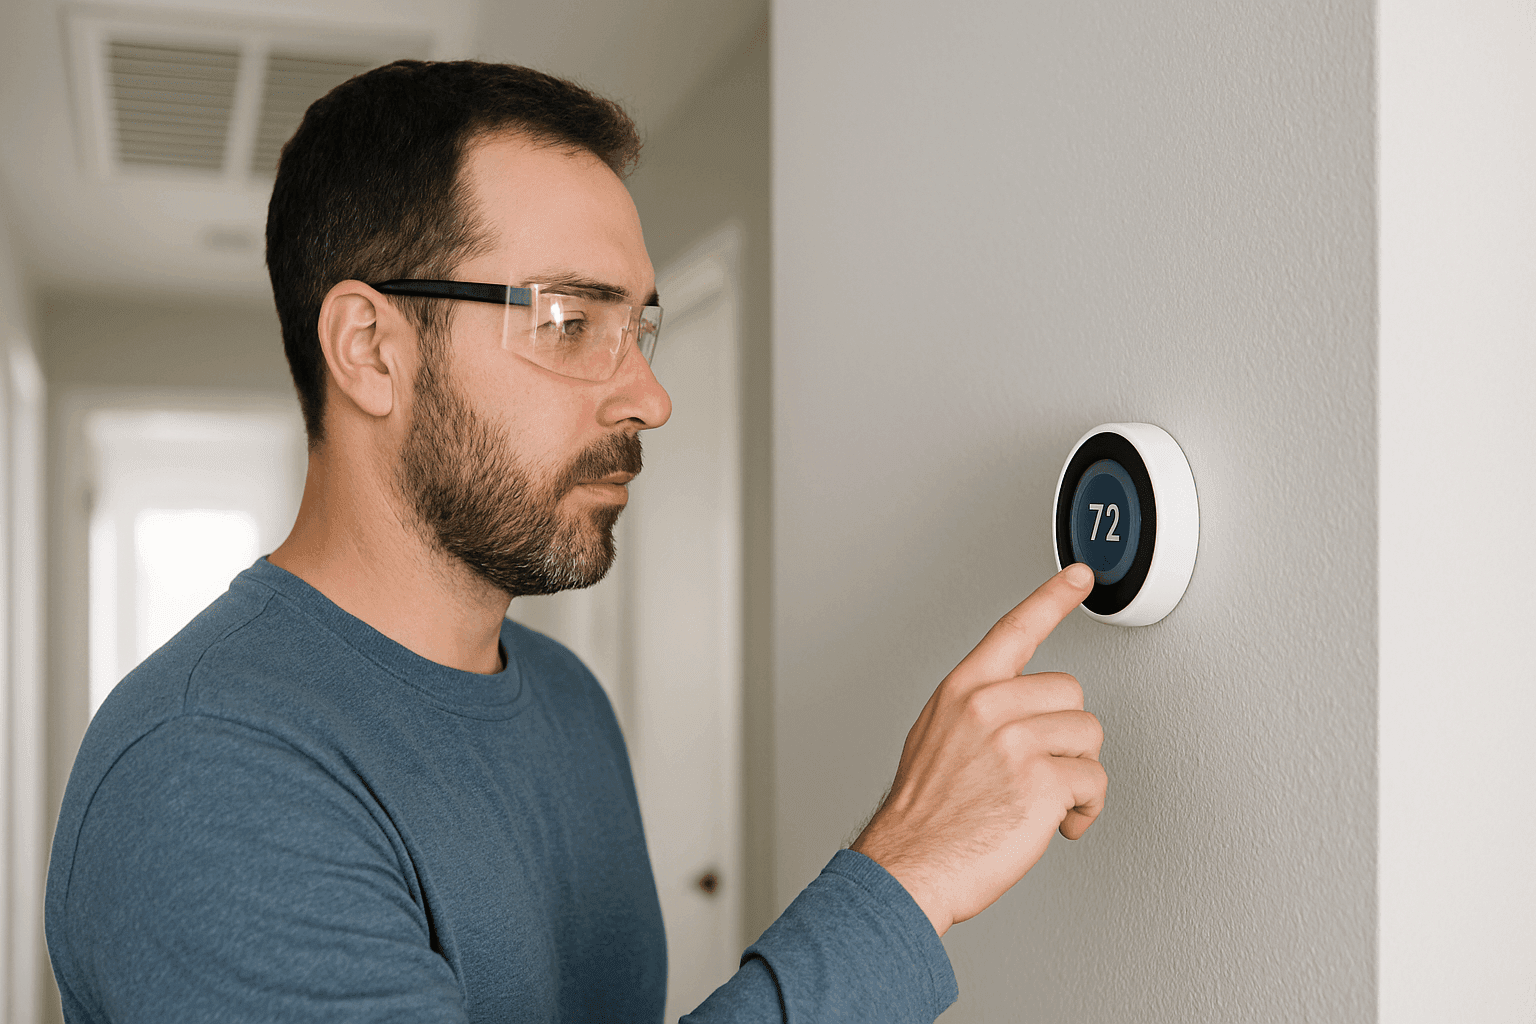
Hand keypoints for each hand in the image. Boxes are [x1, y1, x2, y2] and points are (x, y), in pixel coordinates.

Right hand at [850, 563, 1105, 937]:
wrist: (910, 866)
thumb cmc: (923, 817)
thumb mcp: (935, 740)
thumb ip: (976, 714)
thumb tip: (1019, 715)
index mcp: (963, 691)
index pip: (1015, 630)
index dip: (1051, 599)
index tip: (1079, 575)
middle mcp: (989, 706)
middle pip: (1070, 693)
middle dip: (1065, 736)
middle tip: (1041, 771)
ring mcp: (1016, 742)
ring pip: (1088, 736)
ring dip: (1077, 775)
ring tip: (1045, 802)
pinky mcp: (1042, 781)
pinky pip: (1093, 782)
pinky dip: (1083, 810)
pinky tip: (1056, 824)